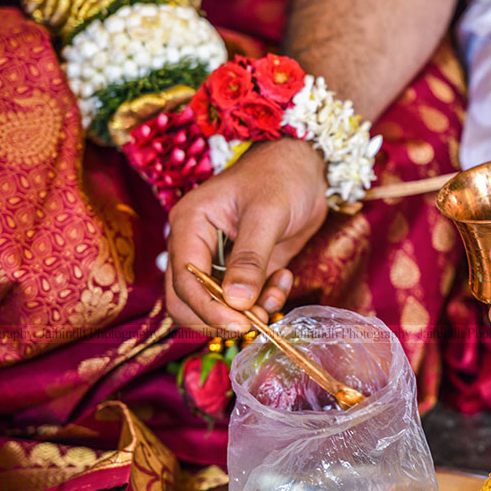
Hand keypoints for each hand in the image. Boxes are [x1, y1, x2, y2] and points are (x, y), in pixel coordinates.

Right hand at [166, 138, 327, 332]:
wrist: (306, 167)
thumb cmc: (281, 177)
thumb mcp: (266, 214)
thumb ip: (250, 260)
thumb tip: (236, 303)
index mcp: (190, 225)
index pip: (184, 280)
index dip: (207, 307)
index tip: (240, 323)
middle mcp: (197, 246)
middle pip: (189, 300)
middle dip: (222, 316)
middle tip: (256, 320)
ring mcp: (220, 260)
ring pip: (217, 305)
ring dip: (248, 311)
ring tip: (276, 295)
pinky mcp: (244, 270)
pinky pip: (245, 301)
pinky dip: (265, 300)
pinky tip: (284, 279)